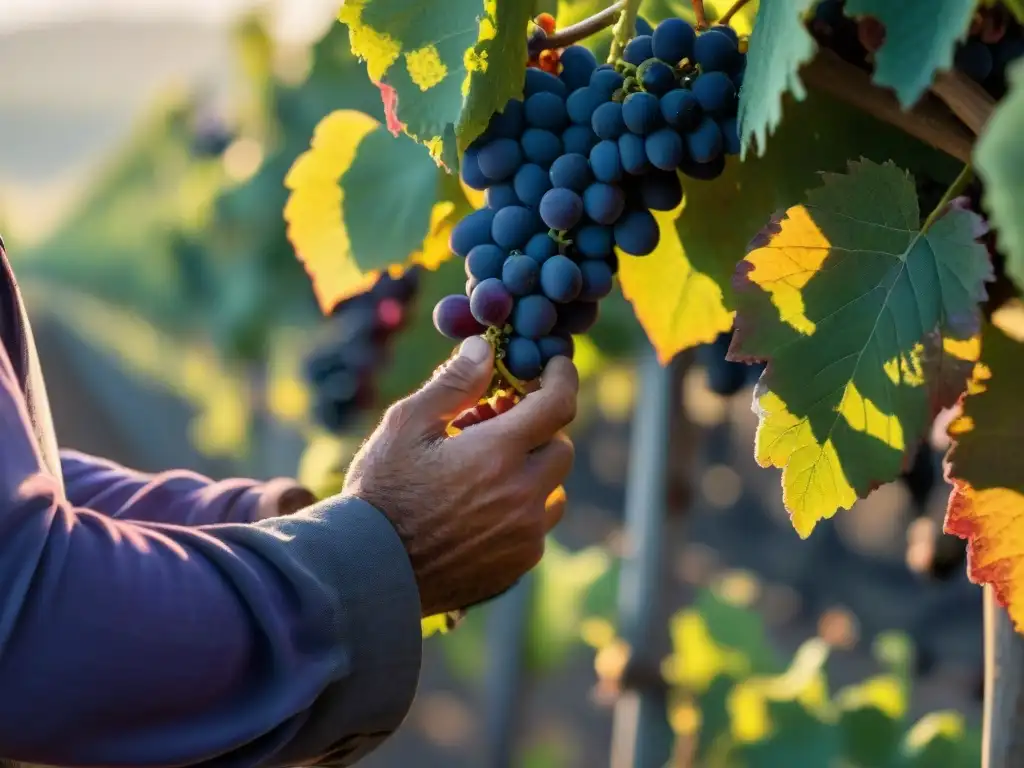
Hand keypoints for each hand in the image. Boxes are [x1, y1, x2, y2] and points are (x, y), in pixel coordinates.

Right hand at [343, 336, 576, 616]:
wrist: (368, 571)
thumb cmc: (380, 492)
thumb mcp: (406, 425)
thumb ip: (453, 384)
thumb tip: (484, 349)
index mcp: (497, 454)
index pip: (558, 405)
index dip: (563, 379)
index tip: (558, 367)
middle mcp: (522, 495)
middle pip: (561, 448)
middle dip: (539, 430)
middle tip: (499, 425)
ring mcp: (524, 535)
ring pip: (554, 491)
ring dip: (533, 473)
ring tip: (487, 472)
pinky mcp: (518, 565)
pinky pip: (537, 528)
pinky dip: (522, 511)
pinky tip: (480, 509)